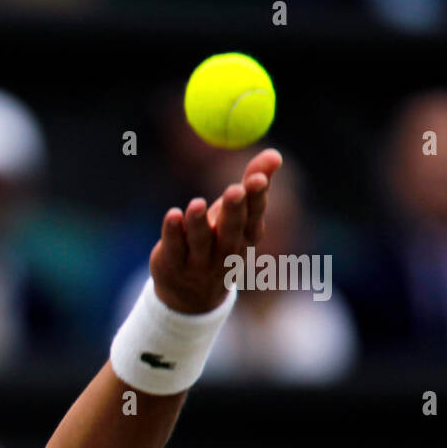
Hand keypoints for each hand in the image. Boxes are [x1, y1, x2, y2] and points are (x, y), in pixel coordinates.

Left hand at [149, 148, 282, 313]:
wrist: (192, 294)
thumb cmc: (219, 240)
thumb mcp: (237, 214)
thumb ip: (253, 182)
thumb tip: (274, 153)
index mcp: (245, 237)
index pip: (253, 216)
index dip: (256, 198)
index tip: (258, 178)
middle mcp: (225, 251)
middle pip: (230, 231)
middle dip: (233, 210)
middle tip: (235, 190)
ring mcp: (199, 262)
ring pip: (200, 241)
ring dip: (199, 222)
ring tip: (197, 204)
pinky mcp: (173, 264)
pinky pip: (174, 247)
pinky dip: (172, 231)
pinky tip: (173, 215)